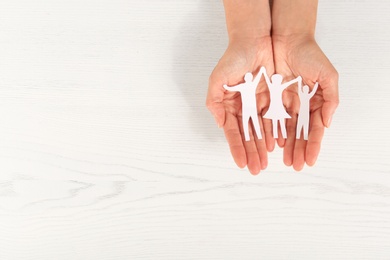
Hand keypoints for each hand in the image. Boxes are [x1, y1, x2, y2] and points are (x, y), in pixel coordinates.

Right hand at [206, 37, 274, 174]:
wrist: (255, 39)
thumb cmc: (233, 57)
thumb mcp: (217, 78)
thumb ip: (214, 101)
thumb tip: (219, 123)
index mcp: (229, 106)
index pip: (233, 132)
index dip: (237, 148)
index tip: (241, 163)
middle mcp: (243, 108)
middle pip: (248, 135)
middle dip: (251, 153)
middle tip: (255, 169)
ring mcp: (258, 104)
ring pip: (262, 130)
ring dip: (263, 147)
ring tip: (265, 163)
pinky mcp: (273, 98)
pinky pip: (275, 118)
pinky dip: (275, 132)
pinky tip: (276, 146)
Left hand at [272, 35, 338, 169]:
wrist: (287, 39)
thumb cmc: (310, 54)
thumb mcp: (328, 75)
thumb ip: (331, 99)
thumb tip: (327, 123)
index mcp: (315, 102)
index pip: (314, 129)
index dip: (313, 145)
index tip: (309, 161)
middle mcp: (300, 105)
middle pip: (299, 133)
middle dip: (298, 150)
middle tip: (295, 166)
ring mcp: (284, 102)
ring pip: (284, 129)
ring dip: (285, 146)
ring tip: (284, 160)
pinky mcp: (269, 97)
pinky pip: (269, 118)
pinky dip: (271, 131)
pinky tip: (271, 144)